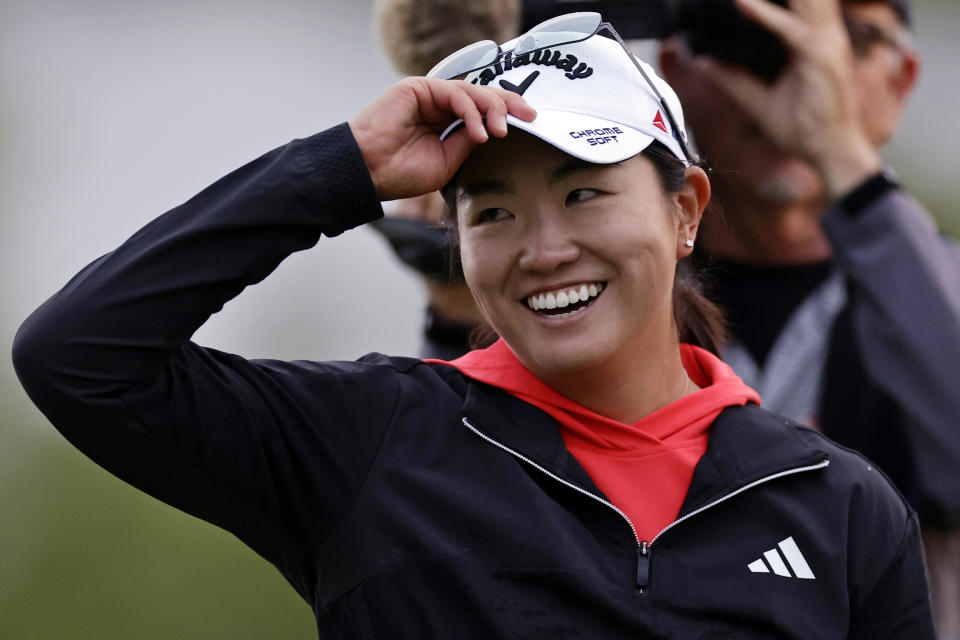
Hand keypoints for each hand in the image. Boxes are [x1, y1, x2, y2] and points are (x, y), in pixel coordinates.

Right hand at [349, 77, 536, 200]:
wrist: (369, 173)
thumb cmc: (401, 173)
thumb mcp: (448, 161)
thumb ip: (468, 141)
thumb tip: (493, 128)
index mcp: (445, 122)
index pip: (482, 110)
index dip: (506, 112)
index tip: (530, 121)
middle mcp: (438, 105)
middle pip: (481, 95)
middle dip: (509, 103)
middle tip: (529, 116)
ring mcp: (428, 94)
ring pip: (471, 91)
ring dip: (492, 109)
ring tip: (500, 132)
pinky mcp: (417, 88)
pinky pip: (454, 93)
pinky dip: (471, 111)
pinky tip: (480, 132)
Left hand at [696, 0, 881, 196]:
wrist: (828, 150)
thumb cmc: (802, 127)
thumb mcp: (756, 98)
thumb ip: (730, 77)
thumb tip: (700, 62)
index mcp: (811, 37)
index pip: (794, 1)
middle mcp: (821, 33)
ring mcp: (824, 41)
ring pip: (801, 0)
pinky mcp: (819, 56)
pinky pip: (788, 29)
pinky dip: (764, 14)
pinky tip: (741, 2)